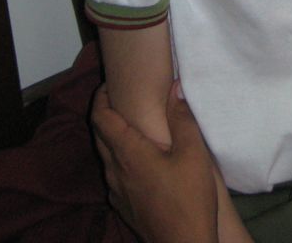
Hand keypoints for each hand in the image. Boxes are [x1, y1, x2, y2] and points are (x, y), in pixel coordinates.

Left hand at [92, 81, 217, 242]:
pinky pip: (113, 176)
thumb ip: (182, 117)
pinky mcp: (123, 207)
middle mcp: (115, 171)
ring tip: (131, 126)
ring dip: (111, 137)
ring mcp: (117, 192)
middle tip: (121, 98)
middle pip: (98, 135)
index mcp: (128, 153)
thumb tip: (175, 86)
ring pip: (105, 157)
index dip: (101, 97)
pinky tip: (138, 161)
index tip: (110, 83)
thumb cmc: (189, 198)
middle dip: (104, 113)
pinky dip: (119, 159)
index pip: (100, 118)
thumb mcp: (193, 153)